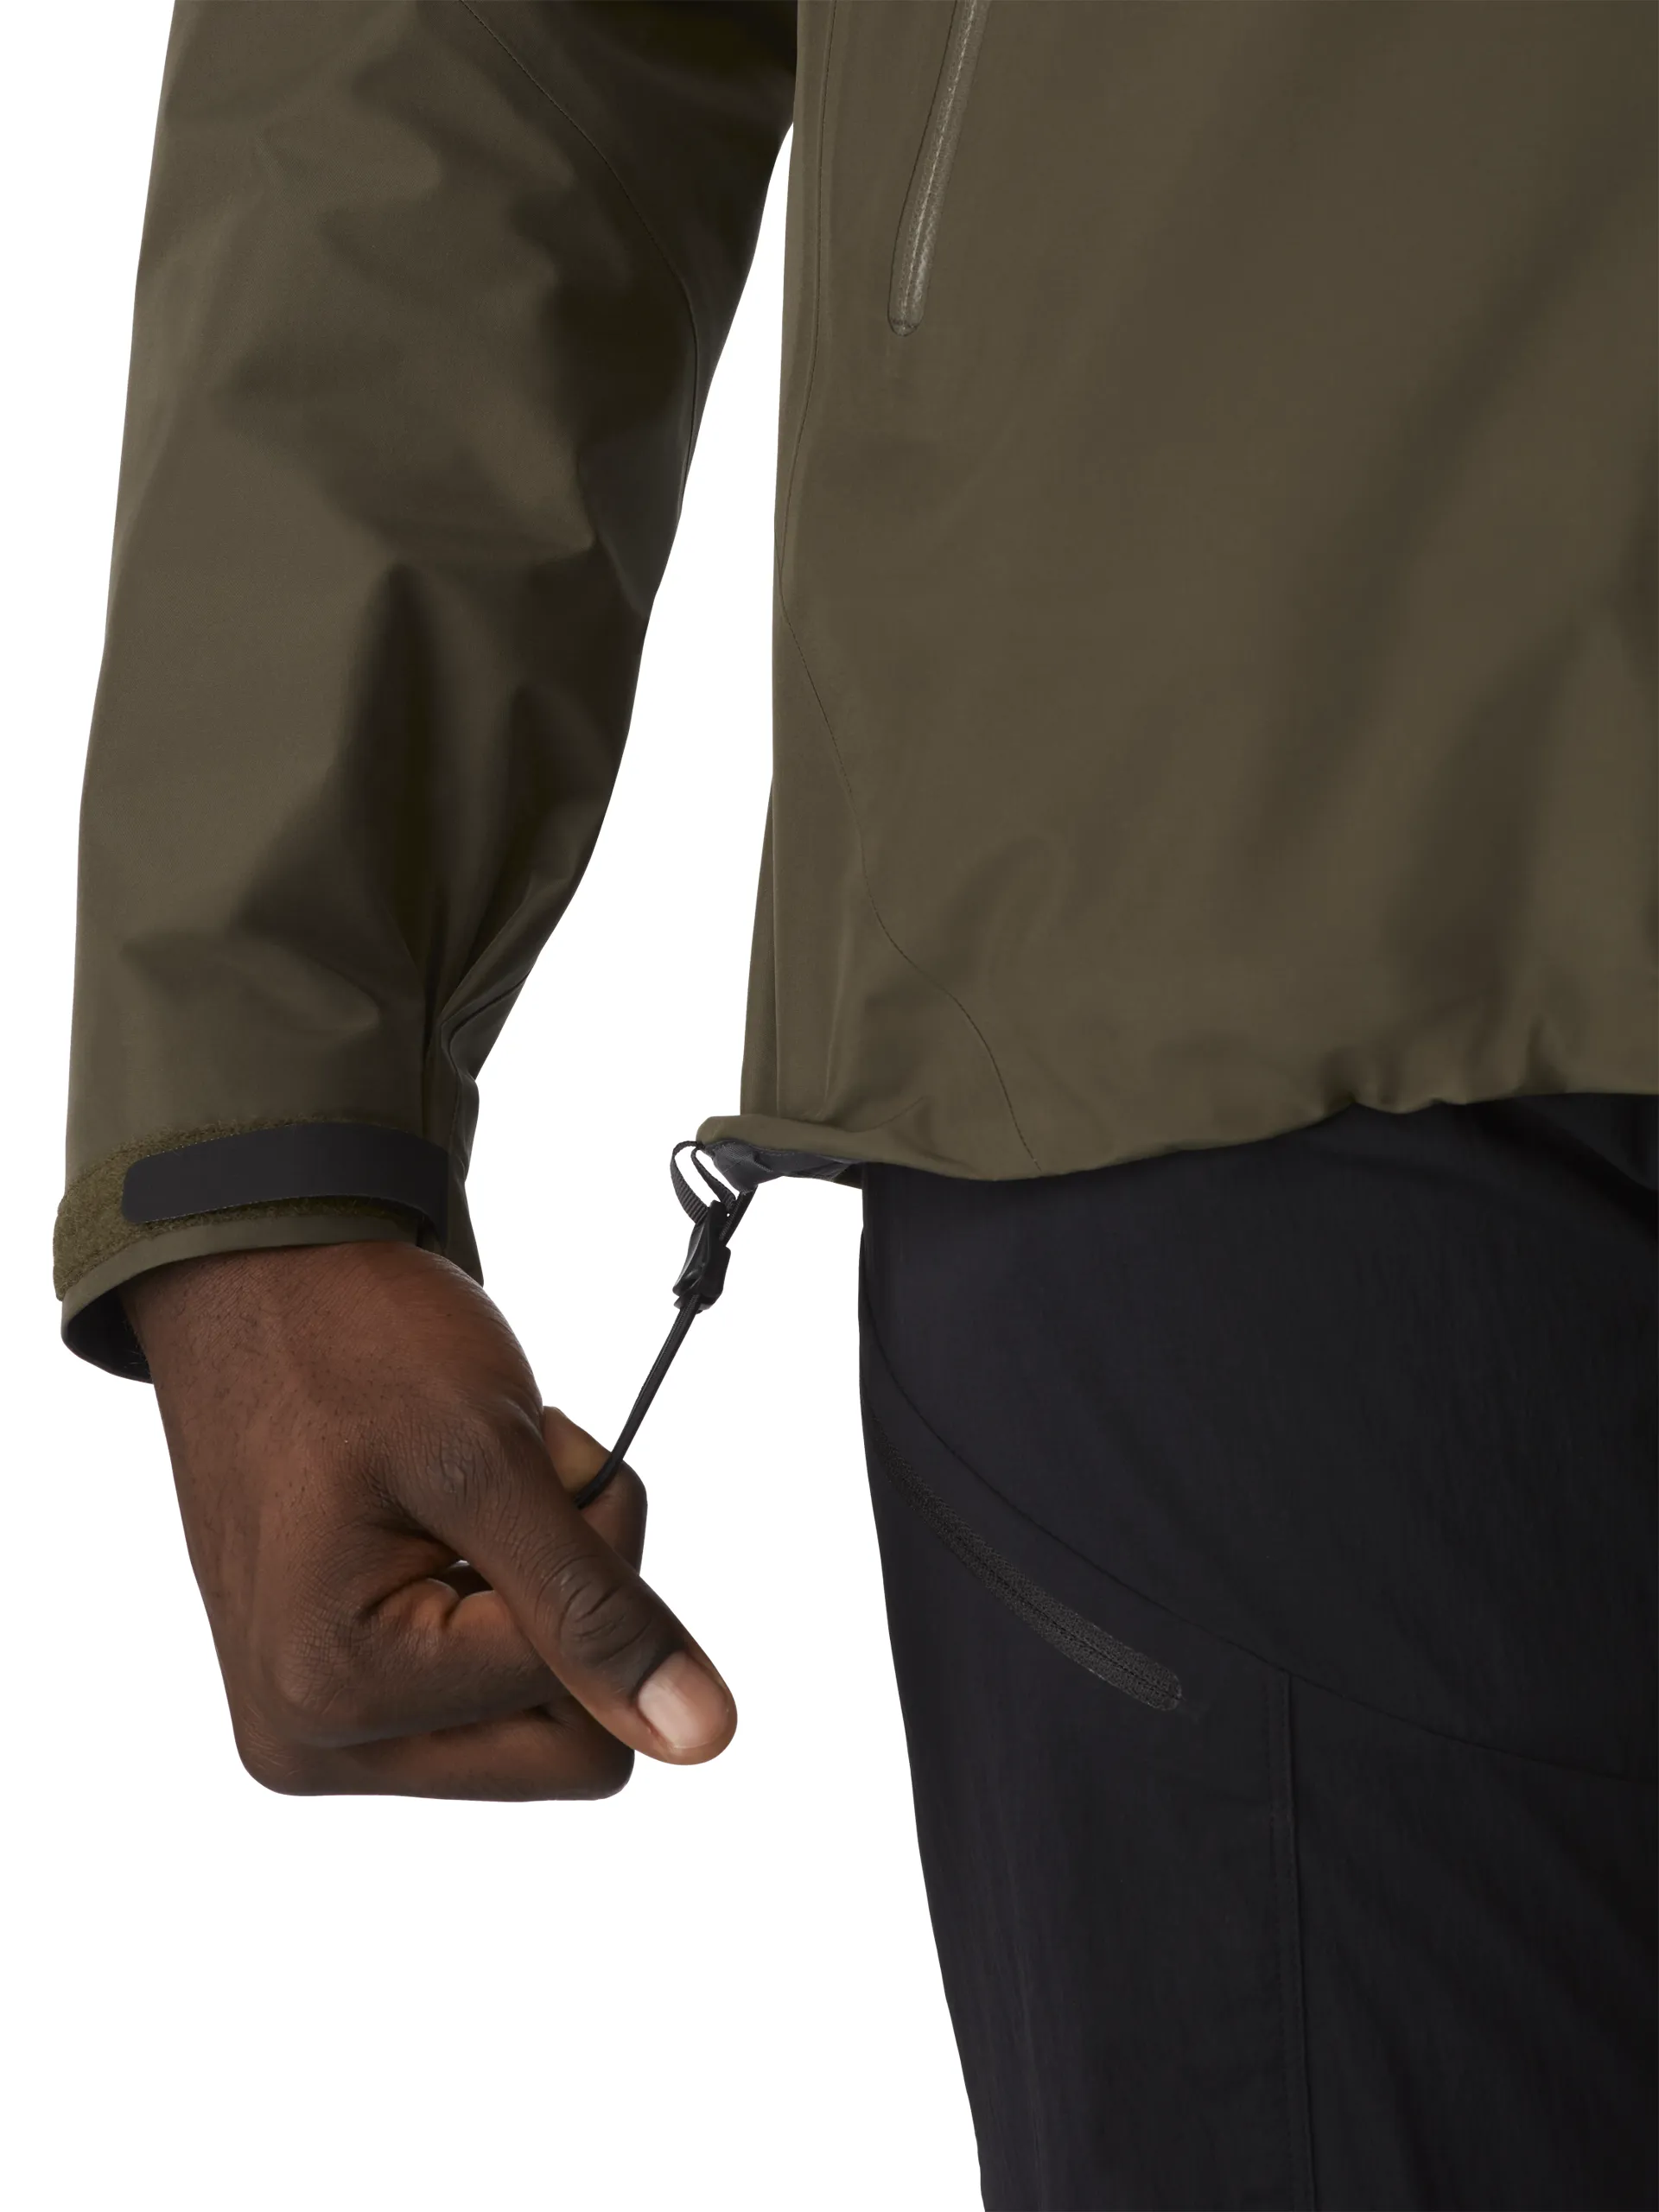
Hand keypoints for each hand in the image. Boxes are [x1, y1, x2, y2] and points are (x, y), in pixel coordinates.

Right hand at [123, 1240, 736, 1797]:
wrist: (256, 1282)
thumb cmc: (350, 1342)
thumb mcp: (493, 1462)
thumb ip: (596, 1610)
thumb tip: (703, 1737)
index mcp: (334, 1694)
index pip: (584, 1701)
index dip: (600, 1554)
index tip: (555, 1451)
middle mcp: (310, 1742)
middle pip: (563, 1747)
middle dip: (575, 1605)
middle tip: (525, 1484)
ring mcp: (314, 1729)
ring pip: (531, 1725)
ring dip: (534, 1602)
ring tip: (470, 1499)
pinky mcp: (329, 1699)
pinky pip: (476, 1698)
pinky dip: (493, 1606)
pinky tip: (440, 1528)